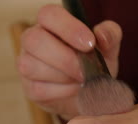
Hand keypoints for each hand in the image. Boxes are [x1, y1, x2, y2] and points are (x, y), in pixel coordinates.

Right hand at [17, 4, 122, 119]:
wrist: (91, 95)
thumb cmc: (94, 64)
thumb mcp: (108, 48)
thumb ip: (109, 35)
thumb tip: (101, 35)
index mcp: (51, 23)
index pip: (49, 14)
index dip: (68, 28)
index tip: (89, 44)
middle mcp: (33, 39)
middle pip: (34, 40)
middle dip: (64, 58)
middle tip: (86, 70)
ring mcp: (27, 63)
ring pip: (32, 66)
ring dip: (62, 77)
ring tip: (81, 80)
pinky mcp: (30, 88)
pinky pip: (38, 89)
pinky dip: (60, 92)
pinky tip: (73, 90)